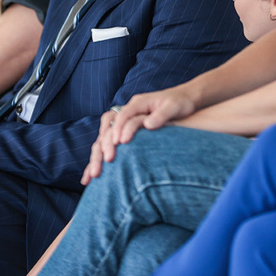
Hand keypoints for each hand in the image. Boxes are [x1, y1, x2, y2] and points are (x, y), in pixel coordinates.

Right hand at [81, 88, 195, 184]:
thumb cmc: (179, 104)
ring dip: (97, 154)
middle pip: (108, 127)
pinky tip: (95, 174)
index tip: (118, 144)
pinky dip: (100, 157)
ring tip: (92, 175)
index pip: (123, 115)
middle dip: (104, 145)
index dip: (118, 128)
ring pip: (103, 136)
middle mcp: (127, 111)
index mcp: (138, 103)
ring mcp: (124, 121)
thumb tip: (148, 124)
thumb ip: (161, 115)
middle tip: (106, 162)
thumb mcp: (173, 107)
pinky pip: (108, 143)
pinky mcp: (125, 131)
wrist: (183, 100)